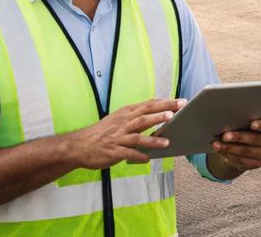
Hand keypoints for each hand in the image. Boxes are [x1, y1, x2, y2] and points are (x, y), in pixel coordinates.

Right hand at [68, 98, 183, 169]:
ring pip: (137, 135)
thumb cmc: (102, 132)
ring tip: (167, 140)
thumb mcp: (119, 118)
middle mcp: (123, 123)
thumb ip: (137, 115)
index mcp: (126, 113)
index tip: (180, 101)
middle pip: (145, 116)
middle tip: (178, 110)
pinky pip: (127, 153)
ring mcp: (118, 137)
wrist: (79, 145)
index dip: (165, 103)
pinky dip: (138, 156)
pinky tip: (148, 159)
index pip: (149, 104)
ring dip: (152, 138)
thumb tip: (158, 110)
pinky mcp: (113, 151)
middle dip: (162, 113)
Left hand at [209, 119, 260, 175]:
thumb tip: (230, 118)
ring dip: (230, 148)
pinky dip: (229, 155)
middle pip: (256, 139)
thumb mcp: (250, 120)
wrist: (248, 143)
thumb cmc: (248, 126)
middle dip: (239, 137)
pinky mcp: (258, 164)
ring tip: (217, 144)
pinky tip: (220, 151)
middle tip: (225, 135)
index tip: (252, 124)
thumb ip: (246, 118)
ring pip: (247, 151)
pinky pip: (242, 161)